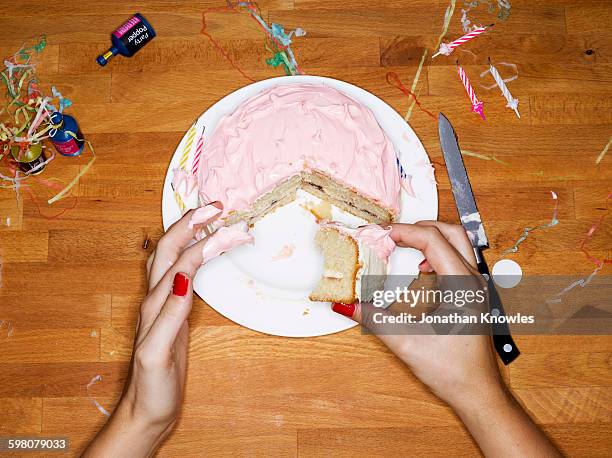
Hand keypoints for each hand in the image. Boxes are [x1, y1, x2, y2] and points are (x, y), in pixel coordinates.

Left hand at [84, 203, 221, 456]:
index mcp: (155, 304)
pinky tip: (201, 254)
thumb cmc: (152, 386)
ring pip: (170, 257)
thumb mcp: (158, 353)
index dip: (207, 240)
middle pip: (169, 248)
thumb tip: (183, 276)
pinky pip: (179, 272)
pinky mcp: (170, 313)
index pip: (183, 261)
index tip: (232, 225)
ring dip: (188, 233)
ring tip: (209, 219)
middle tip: (217, 207)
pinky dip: (191, 254)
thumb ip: (168, 314)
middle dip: (191, 223)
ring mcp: (161, 304)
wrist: (147, 410)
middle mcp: (155, 298)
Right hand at [332, 221, 559, 456]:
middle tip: (392, 234)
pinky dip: (436, 254)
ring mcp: (476, 287)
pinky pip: (457, 260)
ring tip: (404, 247)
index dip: (403, 232)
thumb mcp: (406, 342)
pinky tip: (420, 272)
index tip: (380, 234)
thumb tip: (348, 304)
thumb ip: (374, 320)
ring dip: (430, 238)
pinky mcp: (472, 295)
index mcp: (462, 286)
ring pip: (457, 243)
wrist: (477, 392)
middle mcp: (473, 281)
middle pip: (450, 231)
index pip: (432, 240)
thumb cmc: (452, 370)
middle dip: (418, 226)